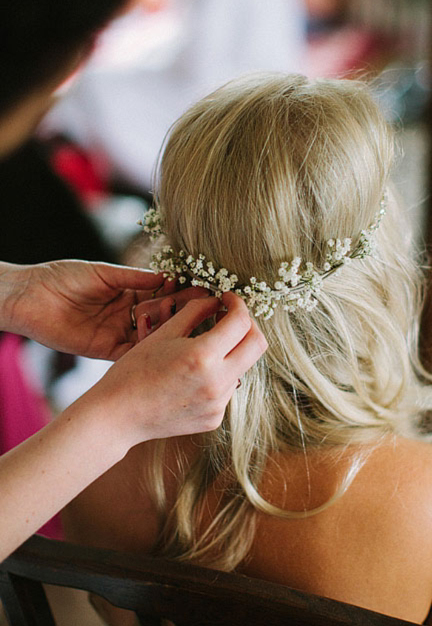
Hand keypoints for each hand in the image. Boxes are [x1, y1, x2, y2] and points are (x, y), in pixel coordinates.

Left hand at [0, 259, 203, 359]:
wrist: (30, 296)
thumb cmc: (63, 276)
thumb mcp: (103, 273)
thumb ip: (135, 278)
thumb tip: (168, 277)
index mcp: (128, 292)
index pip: (162, 293)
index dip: (182, 292)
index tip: (205, 289)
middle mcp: (127, 314)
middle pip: (162, 315)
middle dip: (184, 312)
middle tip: (208, 310)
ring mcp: (117, 333)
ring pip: (151, 335)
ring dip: (170, 332)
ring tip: (192, 327)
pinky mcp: (105, 350)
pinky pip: (132, 352)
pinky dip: (148, 350)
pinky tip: (167, 347)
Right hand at [87, 291, 266, 444]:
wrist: (117, 416)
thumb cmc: (133, 371)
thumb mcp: (163, 333)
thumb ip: (195, 312)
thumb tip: (217, 300)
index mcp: (203, 356)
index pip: (241, 322)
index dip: (238, 304)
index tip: (228, 299)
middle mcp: (217, 382)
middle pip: (258, 345)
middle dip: (249, 326)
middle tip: (230, 318)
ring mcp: (218, 404)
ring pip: (242, 367)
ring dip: (231, 352)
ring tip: (204, 348)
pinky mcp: (214, 419)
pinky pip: (227, 389)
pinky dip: (218, 376)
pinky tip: (193, 376)